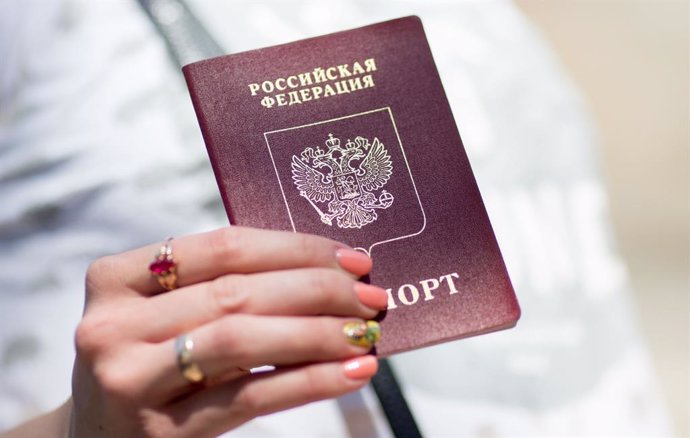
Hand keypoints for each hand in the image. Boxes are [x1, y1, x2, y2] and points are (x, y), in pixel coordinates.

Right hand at [68, 227, 386, 437]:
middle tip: (369, 296)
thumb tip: (331, 274)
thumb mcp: (169, 318)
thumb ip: (224, 289)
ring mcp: (127, 380)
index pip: (222, 247)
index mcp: (116, 279)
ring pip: (242, 339)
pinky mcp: (158, 434)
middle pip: (236, 291)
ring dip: (318, 332)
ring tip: (365, 333)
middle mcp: (111, 325)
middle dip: (317, 289)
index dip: (295, 248)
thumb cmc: (152, 365)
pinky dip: (311, 380)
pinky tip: (353, 372)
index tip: (349, 258)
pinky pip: (251, 396)